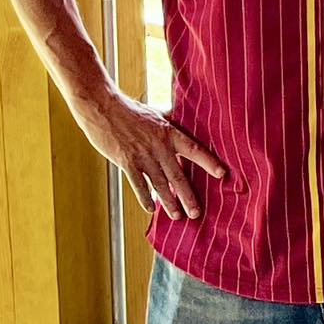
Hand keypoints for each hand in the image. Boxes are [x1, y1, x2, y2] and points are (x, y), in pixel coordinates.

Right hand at [73, 91, 225, 220]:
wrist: (101, 107)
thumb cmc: (130, 110)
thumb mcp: (156, 114)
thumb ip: (171, 122)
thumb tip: (186, 120)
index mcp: (169, 133)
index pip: (194, 149)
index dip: (209, 162)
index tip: (222, 174)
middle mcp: (159, 146)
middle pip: (177, 175)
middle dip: (188, 196)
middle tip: (197, 213)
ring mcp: (142, 156)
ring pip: (159, 184)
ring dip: (169, 202)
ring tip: (178, 216)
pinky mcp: (125, 161)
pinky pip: (137, 184)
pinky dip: (144, 197)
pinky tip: (150, 208)